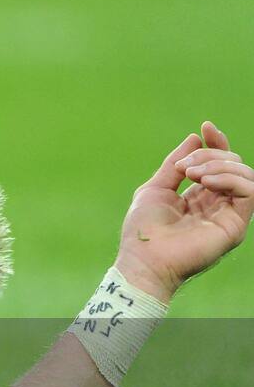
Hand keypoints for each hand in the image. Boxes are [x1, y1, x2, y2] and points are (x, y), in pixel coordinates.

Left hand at [115, 122, 253, 301]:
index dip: (217, 142)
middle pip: (232, 164)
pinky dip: (229, 178)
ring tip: (192, 174)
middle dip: (209, 154)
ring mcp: (229, 215)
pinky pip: (250, 190)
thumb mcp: (156, 188)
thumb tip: (196, 136)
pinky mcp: (236, 225)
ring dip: (219, 165)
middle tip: (184, 168)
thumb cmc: (143, 229)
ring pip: (245, 174)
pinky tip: (206, 181)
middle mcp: (218, 205)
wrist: (143, 259)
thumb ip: (175, 163)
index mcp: (200, 196)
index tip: (205, 126)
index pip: (220, 163)